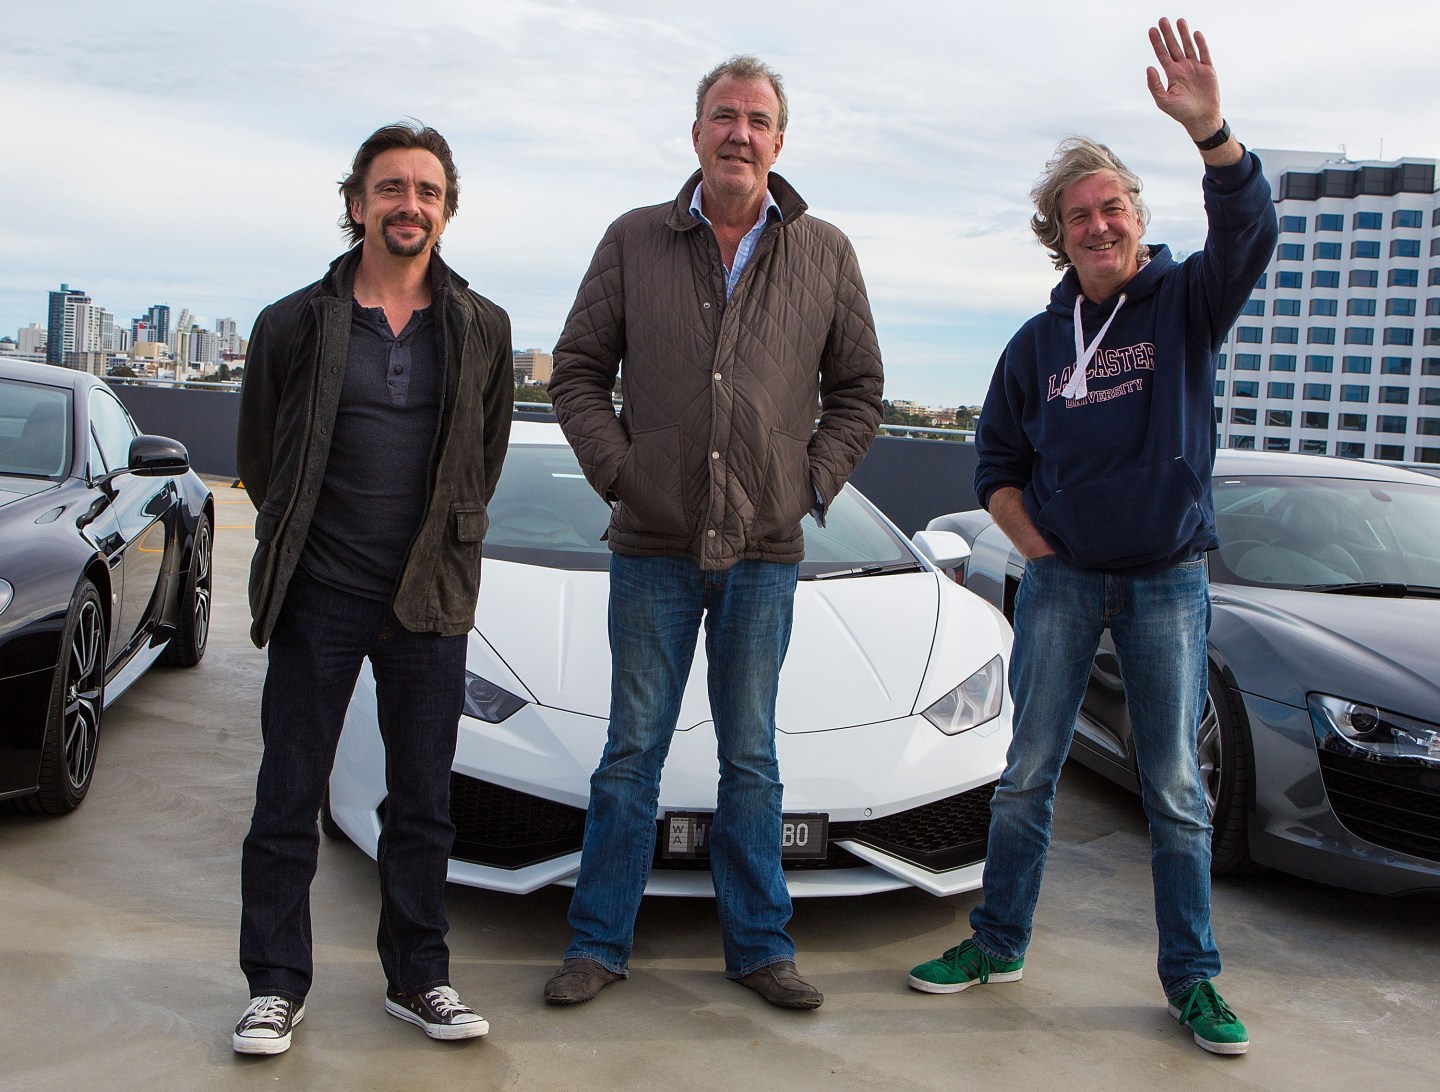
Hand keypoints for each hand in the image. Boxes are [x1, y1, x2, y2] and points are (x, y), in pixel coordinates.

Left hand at [1145, 17, 1222, 139]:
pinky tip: (1195, 34)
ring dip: (1183, 34)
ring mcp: (1195, 67)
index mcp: (1171, 74)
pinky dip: (1200, 44)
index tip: (1151, 30)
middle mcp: (1182, 68)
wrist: (1200, 118)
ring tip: (1179, 20)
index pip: (1162, 54)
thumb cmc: (1180, 112)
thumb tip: (1149, 67)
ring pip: (1188, 46)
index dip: (1157, 42)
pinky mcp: (1208, 70)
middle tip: (1162, 20)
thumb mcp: (1163, 100)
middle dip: (1168, 33)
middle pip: (1174, 46)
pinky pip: (1204, 54)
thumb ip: (1154, 85)